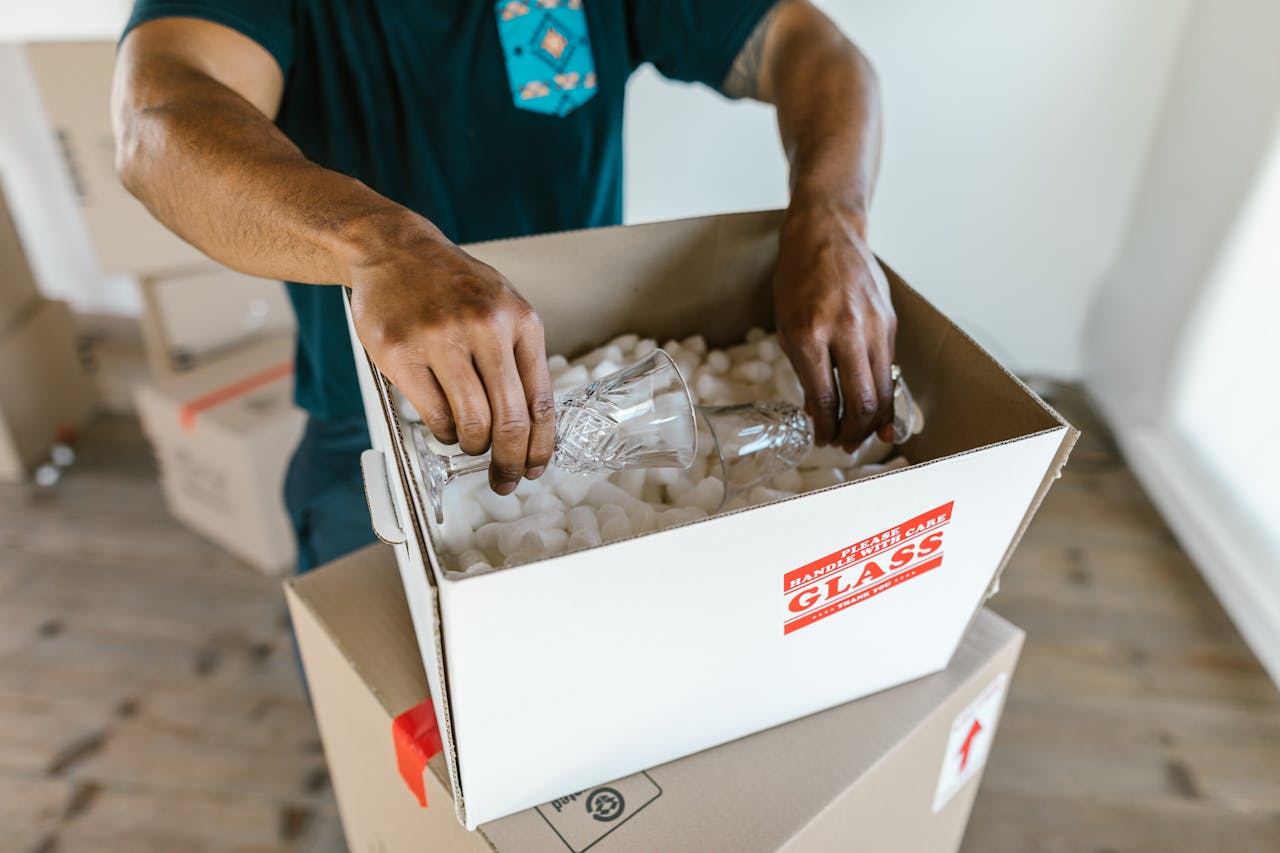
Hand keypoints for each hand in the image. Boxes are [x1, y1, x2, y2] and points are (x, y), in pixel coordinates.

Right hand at [348, 222, 553, 494]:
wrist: (394, 250)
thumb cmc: (453, 287)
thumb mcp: (502, 308)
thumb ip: (519, 357)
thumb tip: (533, 428)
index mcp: (520, 320)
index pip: (540, 400)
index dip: (540, 446)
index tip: (535, 469)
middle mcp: (485, 327)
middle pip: (510, 420)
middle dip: (509, 461)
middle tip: (504, 480)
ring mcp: (440, 338)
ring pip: (472, 423)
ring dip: (474, 446)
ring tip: (469, 442)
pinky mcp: (401, 352)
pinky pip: (434, 415)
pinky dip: (444, 432)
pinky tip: (444, 425)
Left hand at [773, 198, 896, 449]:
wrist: (827, 234)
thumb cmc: (798, 280)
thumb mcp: (786, 325)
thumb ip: (803, 370)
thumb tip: (818, 413)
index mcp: (810, 334)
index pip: (825, 398)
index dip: (826, 428)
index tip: (822, 440)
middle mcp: (846, 331)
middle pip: (862, 400)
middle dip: (853, 432)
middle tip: (844, 446)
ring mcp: (874, 325)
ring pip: (883, 389)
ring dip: (873, 420)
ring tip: (861, 435)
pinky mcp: (890, 322)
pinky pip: (890, 368)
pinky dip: (885, 395)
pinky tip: (878, 412)